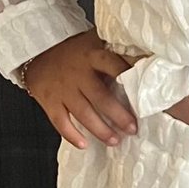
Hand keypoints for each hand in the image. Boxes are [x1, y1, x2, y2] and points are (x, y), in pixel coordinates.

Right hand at [20, 32, 138, 147]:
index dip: (127, 77)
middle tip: (132, 129)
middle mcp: (78, 72)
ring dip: (100, 129)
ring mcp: (63, 88)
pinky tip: (84, 144)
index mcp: (93, 55)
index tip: (143, 92)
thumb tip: (149, 60)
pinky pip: (60, 122)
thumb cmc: (76, 51)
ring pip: (83, 112)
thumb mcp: (95, 42)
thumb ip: (115, 51)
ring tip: (115, 141)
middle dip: (118, 115)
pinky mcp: (50, 101)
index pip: (112, 64)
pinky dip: (71, 135)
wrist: (39, 50)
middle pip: (100, 96)